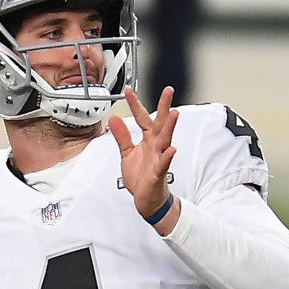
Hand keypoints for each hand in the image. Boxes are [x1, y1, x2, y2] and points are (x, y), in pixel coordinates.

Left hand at [109, 86, 178, 218]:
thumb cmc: (140, 176)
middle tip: (168, 91)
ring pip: (165, 139)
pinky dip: (168, 156)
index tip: (129, 90)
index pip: (142, 118)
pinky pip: (164, 163)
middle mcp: (155, 145)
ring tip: (174, 113)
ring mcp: (159, 158)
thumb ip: (122, 136)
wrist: (146, 198)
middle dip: (164, 107)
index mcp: (148, 139)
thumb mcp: (127, 153)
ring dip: (170, 127)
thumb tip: (114, 118)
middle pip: (160, 123)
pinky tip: (172, 149)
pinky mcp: (158, 172)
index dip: (135, 104)